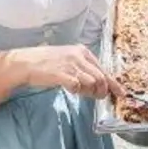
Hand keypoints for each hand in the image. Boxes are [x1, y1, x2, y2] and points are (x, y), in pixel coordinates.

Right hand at [10, 44, 124, 99]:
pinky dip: (77, 91)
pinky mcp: (61, 74)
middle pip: (101, 78)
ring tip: (80, 91)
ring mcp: (70, 64)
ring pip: (92, 83)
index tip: (121, 94)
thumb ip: (84, 69)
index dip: (114, 84)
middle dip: (102, 91)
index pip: (104, 69)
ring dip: (89, 92)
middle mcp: (78, 56)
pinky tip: (70, 89)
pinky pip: (77, 86)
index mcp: (82, 51)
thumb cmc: (47, 63)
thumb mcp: (69, 60)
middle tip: (97, 97)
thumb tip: (100, 84)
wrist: (26, 63)